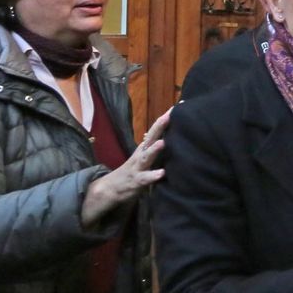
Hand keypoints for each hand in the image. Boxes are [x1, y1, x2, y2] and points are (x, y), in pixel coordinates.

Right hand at [81, 107, 171, 227]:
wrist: (110, 188)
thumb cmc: (133, 170)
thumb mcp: (145, 155)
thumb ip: (155, 145)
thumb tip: (171, 134)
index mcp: (145, 147)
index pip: (157, 129)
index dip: (166, 118)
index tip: (181, 104)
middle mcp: (141, 154)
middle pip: (151, 137)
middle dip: (160, 125)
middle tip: (170, 115)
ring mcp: (138, 167)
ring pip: (146, 157)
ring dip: (154, 150)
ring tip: (162, 143)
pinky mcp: (136, 181)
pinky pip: (145, 178)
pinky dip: (152, 175)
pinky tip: (161, 173)